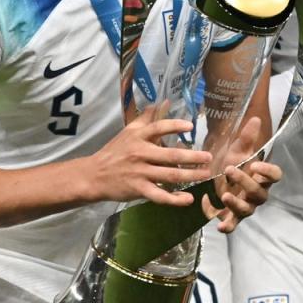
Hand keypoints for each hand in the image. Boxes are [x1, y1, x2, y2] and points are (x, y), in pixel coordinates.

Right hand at [87, 105, 213, 206]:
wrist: (94, 175)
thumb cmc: (114, 152)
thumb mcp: (128, 132)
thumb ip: (145, 118)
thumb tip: (161, 102)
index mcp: (138, 137)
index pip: (158, 128)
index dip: (174, 126)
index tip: (190, 126)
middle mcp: (140, 153)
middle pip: (171, 156)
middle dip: (193, 157)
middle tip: (209, 157)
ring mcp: (140, 173)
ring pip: (170, 176)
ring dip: (191, 176)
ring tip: (205, 174)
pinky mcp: (138, 189)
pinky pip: (160, 196)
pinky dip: (175, 199)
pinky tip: (188, 199)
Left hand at [205, 117, 282, 232]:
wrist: (213, 177)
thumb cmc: (231, 163)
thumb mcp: (235, 150)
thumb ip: (246, 137)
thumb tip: (256, 119)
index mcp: (261, 176)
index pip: (275, 175)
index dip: (268, 172)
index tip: (255, 165)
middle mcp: (257, 193)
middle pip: (259, 193)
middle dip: (245, 182)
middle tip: (229, 170)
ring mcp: (246, 206)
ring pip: (248, 209)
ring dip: (237, 204)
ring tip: (225, 195)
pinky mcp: (232, 216)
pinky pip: (234, 224)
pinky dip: (229, 226)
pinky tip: (220, 226)